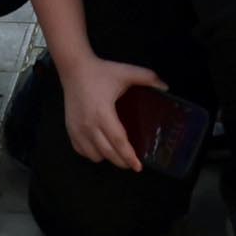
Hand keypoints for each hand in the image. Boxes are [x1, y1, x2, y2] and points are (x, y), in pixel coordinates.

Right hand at [59, 51, 167, 171]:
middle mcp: (89, 125)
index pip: (118, 141)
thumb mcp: (126, 72)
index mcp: (103, 113)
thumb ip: (147, 78)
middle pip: (107, 153)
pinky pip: (82, 151)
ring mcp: (77, 130)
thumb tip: (165, 87)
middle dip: (122, 162)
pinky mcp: (70, 130)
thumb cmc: (101, 72)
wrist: (74, 69)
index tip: (138, 166)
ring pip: (94, 155)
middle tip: (132, 164)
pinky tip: (100, 148)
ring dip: (107, 158)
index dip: (129, 156)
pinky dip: (92, 154)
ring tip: (117, 153)